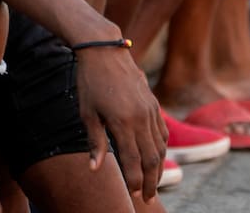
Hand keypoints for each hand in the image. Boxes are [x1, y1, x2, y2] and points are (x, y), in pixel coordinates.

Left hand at [75, 47, 167, 200]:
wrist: (104, 51)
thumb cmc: (90, 82)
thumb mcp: (87, 113)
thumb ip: (95, 142)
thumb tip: (95, 169)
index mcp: (122, 122)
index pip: (133, 161)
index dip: (134, 181)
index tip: (132, 194)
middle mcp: (141, 118)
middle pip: (152, 159)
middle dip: (151, 182)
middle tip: (147, 198)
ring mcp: (150, 110)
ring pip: (160, 147)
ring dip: (158, 168)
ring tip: (153, 183)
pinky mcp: (153, 103)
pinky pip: (162, 132)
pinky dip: (161, 148)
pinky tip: (156, 158)